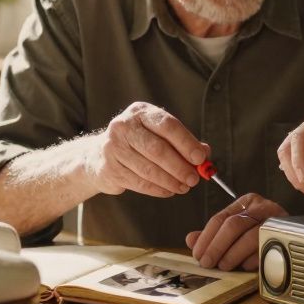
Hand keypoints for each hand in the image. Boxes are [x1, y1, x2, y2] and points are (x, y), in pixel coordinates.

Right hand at [88, 102, 208, 197]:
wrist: (98, 155)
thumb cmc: (138, 143)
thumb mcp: (158, 134)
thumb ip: (182, 142)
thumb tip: (205, 154)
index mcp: (140, 112)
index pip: (167, 125)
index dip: (186, 143)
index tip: (201, 158)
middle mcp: (124, 127)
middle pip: (157, 149)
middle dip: (180, 166)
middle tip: (194, 179)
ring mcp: (113, 148)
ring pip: (149, 169)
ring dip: (171, 181)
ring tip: (184, 187)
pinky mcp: (109, 169)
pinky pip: (140, 183)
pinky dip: (158, 189)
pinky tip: (169, 190)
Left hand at [185, 193, 286, 270]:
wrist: (296, 234)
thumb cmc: (261, 233)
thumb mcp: (234, 230)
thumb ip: (212, 235)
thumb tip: (191, 239)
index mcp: (246, 202)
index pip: (220, 218)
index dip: (206, 238)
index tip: (198, 255)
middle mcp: (261, 207)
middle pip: (234, 225)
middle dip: (217, 246)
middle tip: (207, 263)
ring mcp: (276, 220)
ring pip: (250, 236)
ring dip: (233, 254)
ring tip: (224, 266)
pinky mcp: (286, 235)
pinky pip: (266, 247)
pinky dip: (252, 259)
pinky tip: (244, 267)